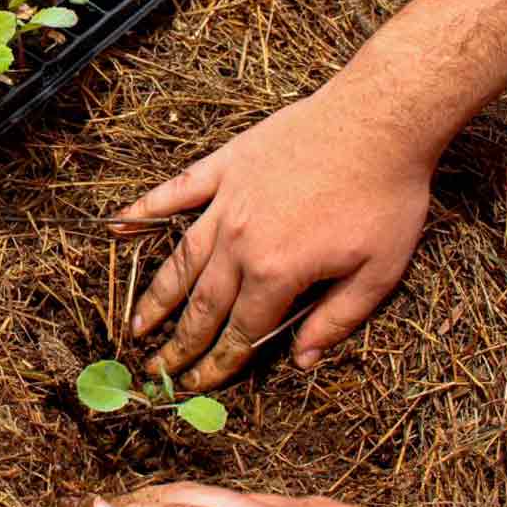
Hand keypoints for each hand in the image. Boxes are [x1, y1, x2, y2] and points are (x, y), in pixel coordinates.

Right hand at [113, 84, 434, 389]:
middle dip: (178, 343)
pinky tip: (119, 227)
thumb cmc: (386, 196)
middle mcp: (240, 241)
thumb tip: (302, 361)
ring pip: (182, 258)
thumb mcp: (379, 272)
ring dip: (158, 296)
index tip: (196, 386)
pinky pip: (177, 192)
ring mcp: (227, 201)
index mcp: (277, 271)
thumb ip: (337, 320)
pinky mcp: (226, 166)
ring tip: (137, 323)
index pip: (240, 331)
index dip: (217, 365)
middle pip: (203, 303)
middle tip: (156, 369)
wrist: (379, 120)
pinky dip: (146, 210)